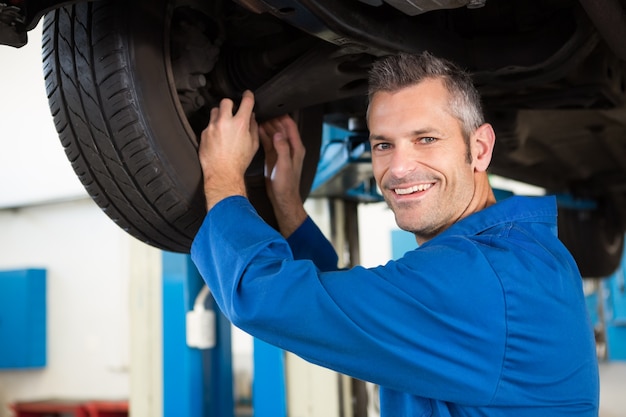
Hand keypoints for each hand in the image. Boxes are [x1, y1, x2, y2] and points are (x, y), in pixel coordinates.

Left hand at [199, 90, 258, 209]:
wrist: (223, 174)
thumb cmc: (238, 162)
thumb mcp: (253, 145)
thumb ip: (253, 128)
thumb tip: (252, 118)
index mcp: (240, 124)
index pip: (246, 101)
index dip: (248, 96)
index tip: (247, 95)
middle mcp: (225, 122)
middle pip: (226, 101)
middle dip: (230, 105)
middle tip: (233, 111)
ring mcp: (212, 127)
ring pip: (215, 111)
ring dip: (220, 115)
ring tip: (225, 125)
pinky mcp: (203, 134)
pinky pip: (209, 125)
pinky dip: (214, 128)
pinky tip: (218, 138)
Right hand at [259, 115, 307, 236]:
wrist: (282, 198)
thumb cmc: (286, 185)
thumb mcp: (284, 166)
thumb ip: (282, 149)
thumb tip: (279, 134)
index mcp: (296, 148)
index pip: (290, 127)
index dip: (282, 117)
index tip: (273, 109)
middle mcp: (289, 148)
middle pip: (281, 128)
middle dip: (272, 119)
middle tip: (261, 112)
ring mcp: (280, 151)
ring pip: (274, 133)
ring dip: (267, 126)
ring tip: (257, 119)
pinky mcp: (273, 156)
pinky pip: (268, 142)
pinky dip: (263, 135)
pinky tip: (256, 130)